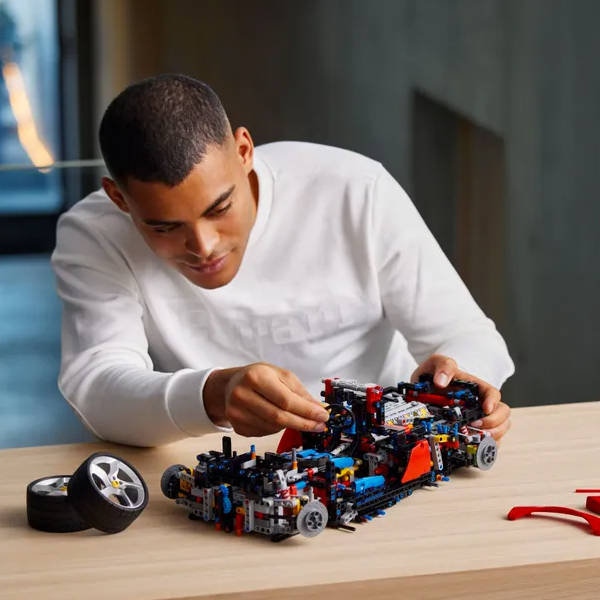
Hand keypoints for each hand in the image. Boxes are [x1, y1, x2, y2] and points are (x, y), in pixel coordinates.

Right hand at [204, 363, 329, 436]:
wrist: (230, 385)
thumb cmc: (258, 377)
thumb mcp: (280, 375)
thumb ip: (300, 392)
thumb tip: (318, 409)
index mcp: (254, 377)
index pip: (286, 400)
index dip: (307, 411)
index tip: (322, 416)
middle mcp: (242, 395)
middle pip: (279, 417)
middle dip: (303, 423)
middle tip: (319, 425)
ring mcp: (236, 413)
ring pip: (273, 427)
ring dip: (291, 425)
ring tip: (299, 418)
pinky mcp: (236, 426)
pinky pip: (265, 433)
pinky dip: (277, 428)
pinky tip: (279, 419)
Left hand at [411, 354, 510, 442]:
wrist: (421, 390)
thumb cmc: (433, 375)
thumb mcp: (436, 363)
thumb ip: (443, 366)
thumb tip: (441, 382)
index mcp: (476, 388)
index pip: (493, 394)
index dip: (493, 402)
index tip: (485, 408)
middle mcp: (481, 405)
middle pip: (503, 415)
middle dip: (494, 423)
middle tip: (474, 426)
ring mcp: (478, 420)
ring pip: (499, 431)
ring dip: (491, 437)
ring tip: (472, 438)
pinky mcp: (471, 433)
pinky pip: (487, 444)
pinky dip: (483, 448)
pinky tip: (470, 447)